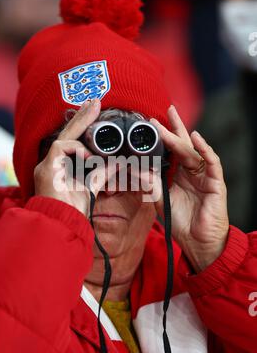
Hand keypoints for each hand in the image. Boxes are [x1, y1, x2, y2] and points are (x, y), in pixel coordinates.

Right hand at [34, 99, 112, 216]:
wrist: (63, 223)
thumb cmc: (74, 209)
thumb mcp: (92, 185)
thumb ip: (103, 172)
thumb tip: (119, 162)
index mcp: (60, 166)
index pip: (72, 141)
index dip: (83, 125)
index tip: (95, 111)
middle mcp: (51, 163)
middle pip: (67, 134)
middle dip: (82, 117)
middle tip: (96, 100)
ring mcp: (47, 164)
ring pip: (64, 138)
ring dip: (82, 132)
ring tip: (96, 143)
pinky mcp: (46, 166)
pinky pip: (62, 147)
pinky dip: (78, 150)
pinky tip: (88, 158)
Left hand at [151, 106, 228, 272]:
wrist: (198, 242)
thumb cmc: (182, 223)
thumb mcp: (160, 202)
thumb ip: (150, 186)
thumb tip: (135, 170)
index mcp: (180, 175)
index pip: (171, 152)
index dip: (162, 138)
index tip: (149, 125)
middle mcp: (193, 172)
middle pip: (183, 145)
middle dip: (174, 127)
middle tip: (165, 110)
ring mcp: (205, 176)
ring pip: (193, 151)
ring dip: (182, 136)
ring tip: (171, 120)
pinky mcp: (216, 183)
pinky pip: (212, 163)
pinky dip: (205, 150)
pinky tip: (196, 138)